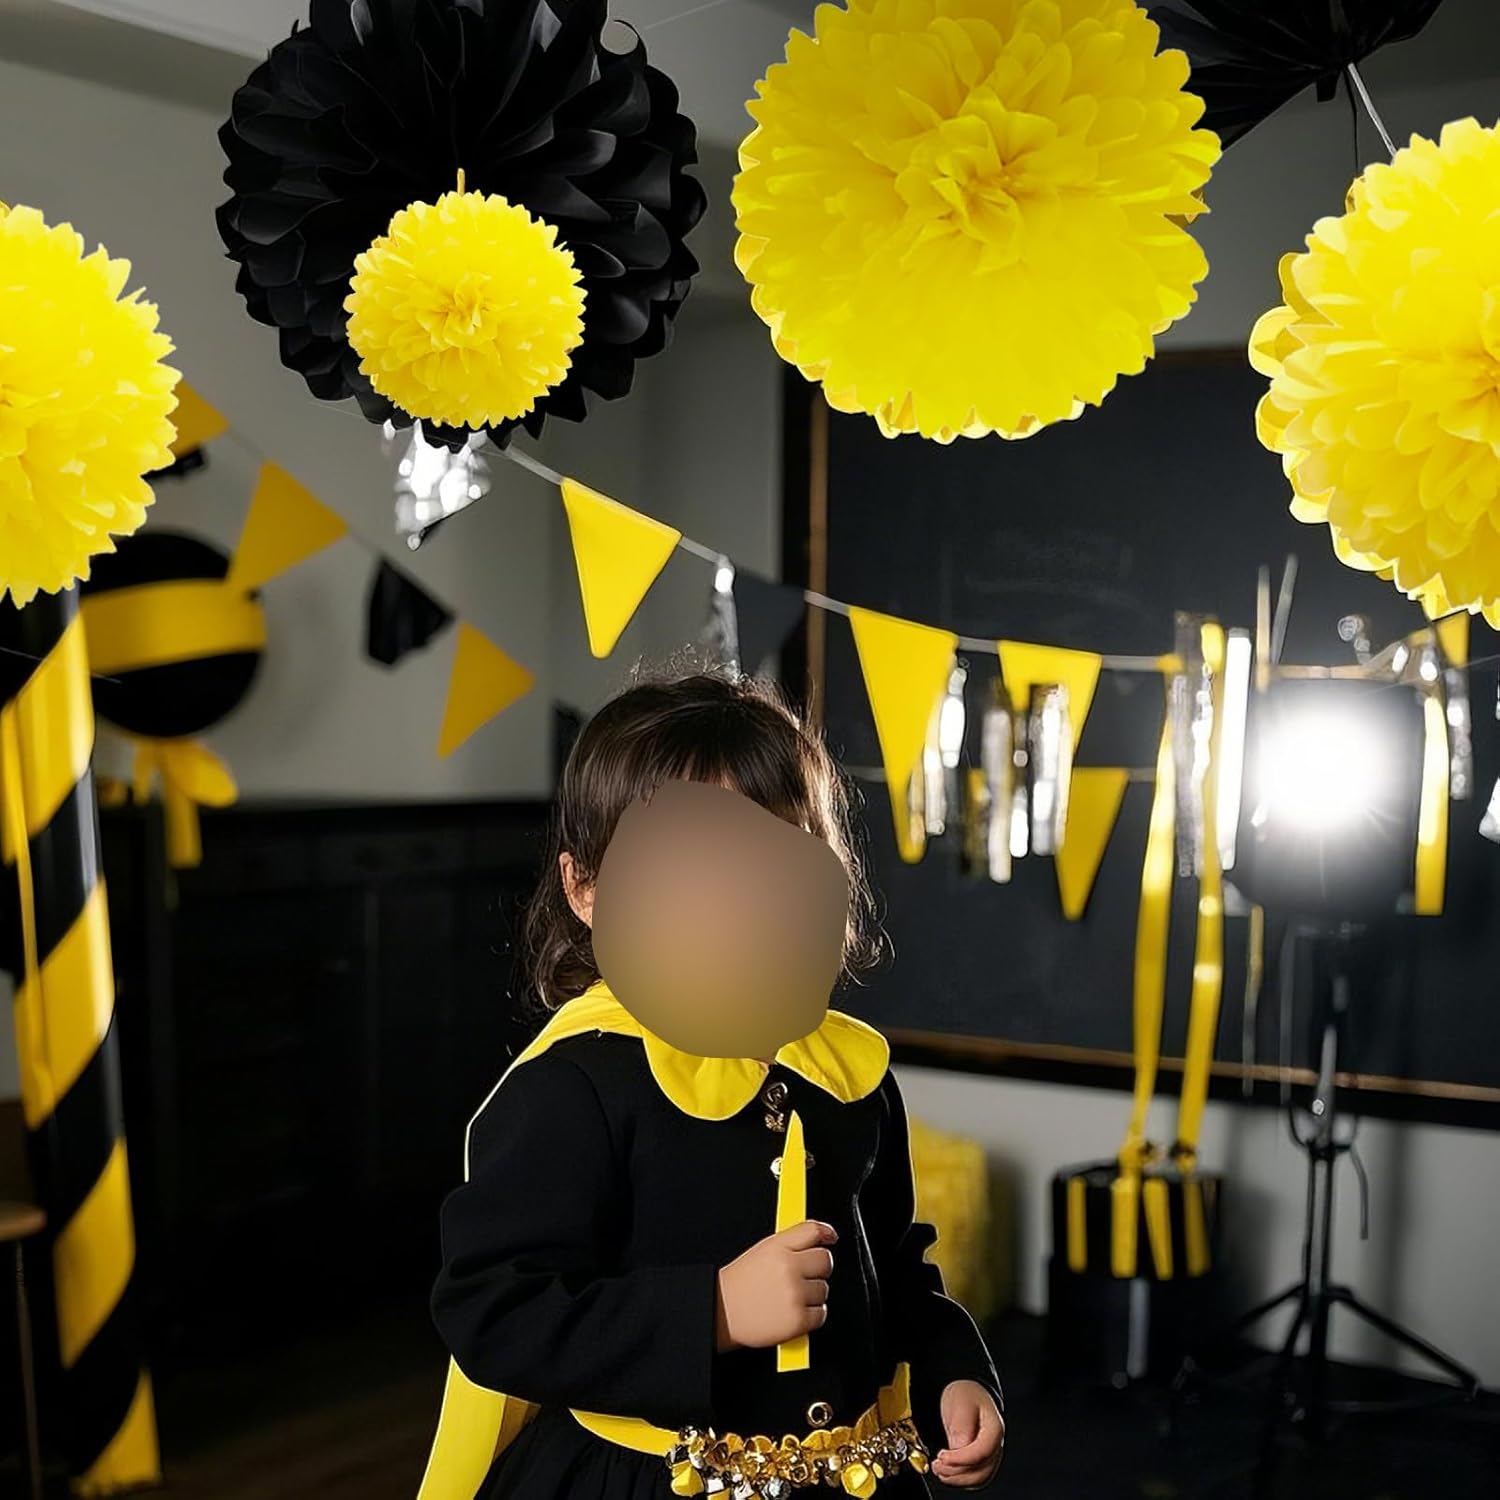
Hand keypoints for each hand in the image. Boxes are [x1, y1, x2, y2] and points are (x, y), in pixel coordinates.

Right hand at [715, 1220, 836, 1350]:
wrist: (723, 1312)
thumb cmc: (743, 1282)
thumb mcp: (765, 1249)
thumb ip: (795, 1238)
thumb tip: (828, 1234)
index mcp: (778, 1248)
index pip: (813, 1232)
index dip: (824, 1235)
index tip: (829, 1239)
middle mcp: (788, 1269)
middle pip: (825, 1261)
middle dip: (817, 1269)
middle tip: (799, 1276)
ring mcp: (794, 1295)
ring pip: (824, 1289)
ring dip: (812, 1294)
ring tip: (788, 1296)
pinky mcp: (798, 1320)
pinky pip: (821, 1313)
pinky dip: (811, 1315)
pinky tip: (792, 1311)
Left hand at [932, 1380, 1003, 1488]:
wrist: (966, 1394)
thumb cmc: (965, 1395)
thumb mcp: (961, 1402)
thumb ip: (961, 1425)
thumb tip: (957, 1448)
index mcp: (995, 1428)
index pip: (982, 1451)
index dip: (961, 1458)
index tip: (942, 1456)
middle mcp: (996, 1446)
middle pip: (981, 1470)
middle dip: (956, 1471)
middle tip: (936, 1464)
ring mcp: (990, 1457)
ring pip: (978, 1479)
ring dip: (956, 1478)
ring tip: (938, 1468)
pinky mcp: (982, 1464)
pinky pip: (973, 1479)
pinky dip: (959, 1480)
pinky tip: (945, 1472)